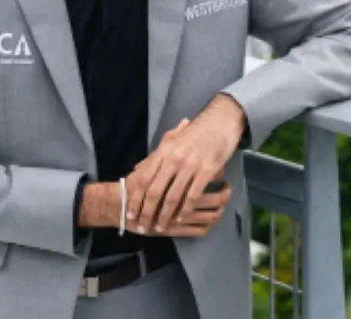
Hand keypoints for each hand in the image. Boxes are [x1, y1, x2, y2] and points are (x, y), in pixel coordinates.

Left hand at [125, 95, 245, 234]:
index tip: (130, 214)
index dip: (136, 199)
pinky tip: (181, 218)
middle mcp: (174, 158)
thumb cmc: (195, 133)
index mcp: (163, 151)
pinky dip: (185, 210)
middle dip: (147, 212)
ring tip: (161, 227)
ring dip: (165, 215)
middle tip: (143, 227)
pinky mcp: (207, 170)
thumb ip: (154, 157)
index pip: (144, 179)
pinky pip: (192, 195)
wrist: (220, 122)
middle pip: (155, 191)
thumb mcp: (171, 141)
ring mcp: (191, 165)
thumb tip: (136, 170)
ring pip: (173, 196)